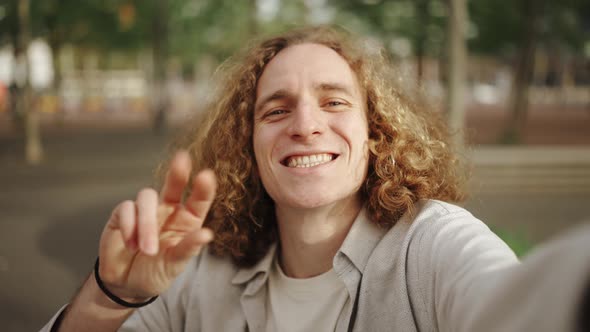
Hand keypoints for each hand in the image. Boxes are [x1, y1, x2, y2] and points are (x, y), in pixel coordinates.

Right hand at [96, 150, 215, 301]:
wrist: (127, 285)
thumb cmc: (157, 271)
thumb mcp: (176, 264)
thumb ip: (189, 248)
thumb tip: (207, 234)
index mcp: (187, 220)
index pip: (198, 200)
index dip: (203, 188)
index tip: (207, 176)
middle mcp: (167, 210)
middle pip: (173, 185)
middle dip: (177, 172)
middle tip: (182, 160)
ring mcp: (145, 211)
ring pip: (146, 198)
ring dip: (147, 224)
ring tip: (147, 250)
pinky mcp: (123, 215)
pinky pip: (126, 208)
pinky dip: (129, 227)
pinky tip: (131, 245)